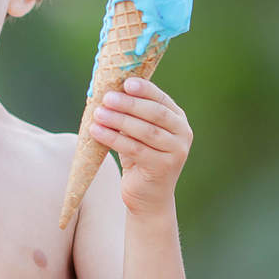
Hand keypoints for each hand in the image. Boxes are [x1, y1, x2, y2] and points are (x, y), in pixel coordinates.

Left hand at [89, 76, 192, 216]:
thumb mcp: (138, 133)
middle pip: (155, 113)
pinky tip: (97, 132)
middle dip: (129, 104)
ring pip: (145, 131)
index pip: (161, 99)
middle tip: (107, 98)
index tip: (125, 82)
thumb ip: (132, 114)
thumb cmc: (140, 158)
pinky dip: (114, 139)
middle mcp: (182, 134)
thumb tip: (108, 90)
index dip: (144, 89)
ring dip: (119, 120)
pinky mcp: (163, 168)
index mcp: (178, 119)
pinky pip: (135, 149)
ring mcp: (176, 152)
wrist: (148, 196)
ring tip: (98, 113)